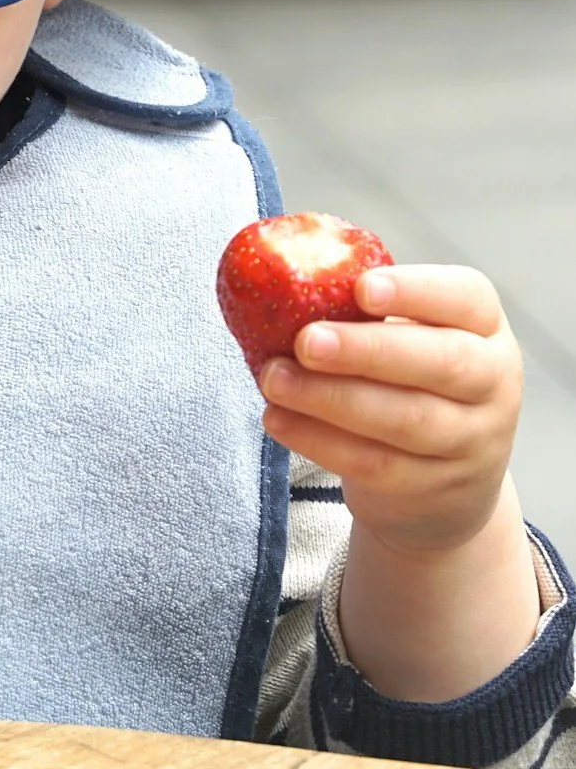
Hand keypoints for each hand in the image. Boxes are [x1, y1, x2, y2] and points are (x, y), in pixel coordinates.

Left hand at [258, 264, 519, 555]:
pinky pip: (375, 464)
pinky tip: (278, 419)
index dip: (415, 291)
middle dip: (367, 350)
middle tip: (306, 341)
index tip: (361, 287)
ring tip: (275, 380)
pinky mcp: (435, 487)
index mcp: (485, 326)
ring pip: (405, 420)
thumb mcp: (413, 337)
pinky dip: (320, 441)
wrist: (449, 481)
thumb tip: (285, 281)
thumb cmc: (413, 379)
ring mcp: (470, 440)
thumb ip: (368, 312)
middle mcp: (492, 382)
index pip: (466, 298)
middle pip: (441, 363)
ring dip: (331, 399)